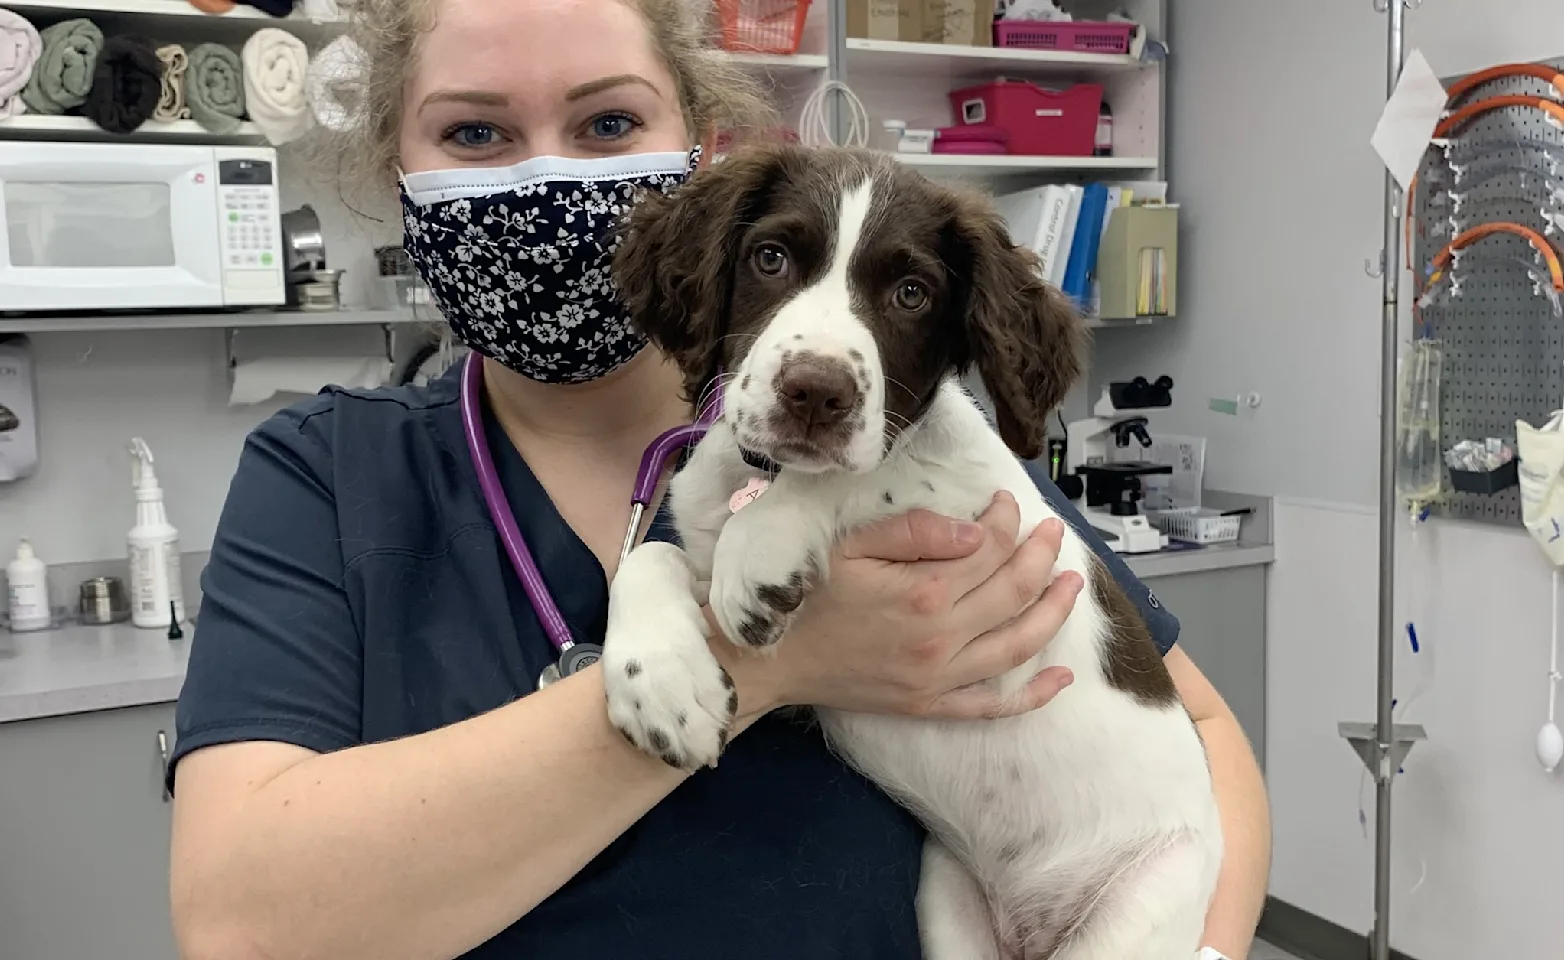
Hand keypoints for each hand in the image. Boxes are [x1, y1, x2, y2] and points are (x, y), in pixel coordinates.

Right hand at [715, 491, 1081, 720]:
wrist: (770, 660)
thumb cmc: (806, 595)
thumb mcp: (849, 546)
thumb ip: (914, 532)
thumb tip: (975, 531)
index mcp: (923, 593)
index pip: (987, 550)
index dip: (1005, 521)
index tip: (1006, 502)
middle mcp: (942, 639)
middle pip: (1014, 592)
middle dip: (1040, 555)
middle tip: (1051, 531)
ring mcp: (940, 679)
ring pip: (1018, 644)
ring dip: (1053, 611)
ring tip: (1072, 583)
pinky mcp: (931, 705)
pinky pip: (993, 705)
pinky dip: (1032, 694)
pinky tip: (1060, 678)